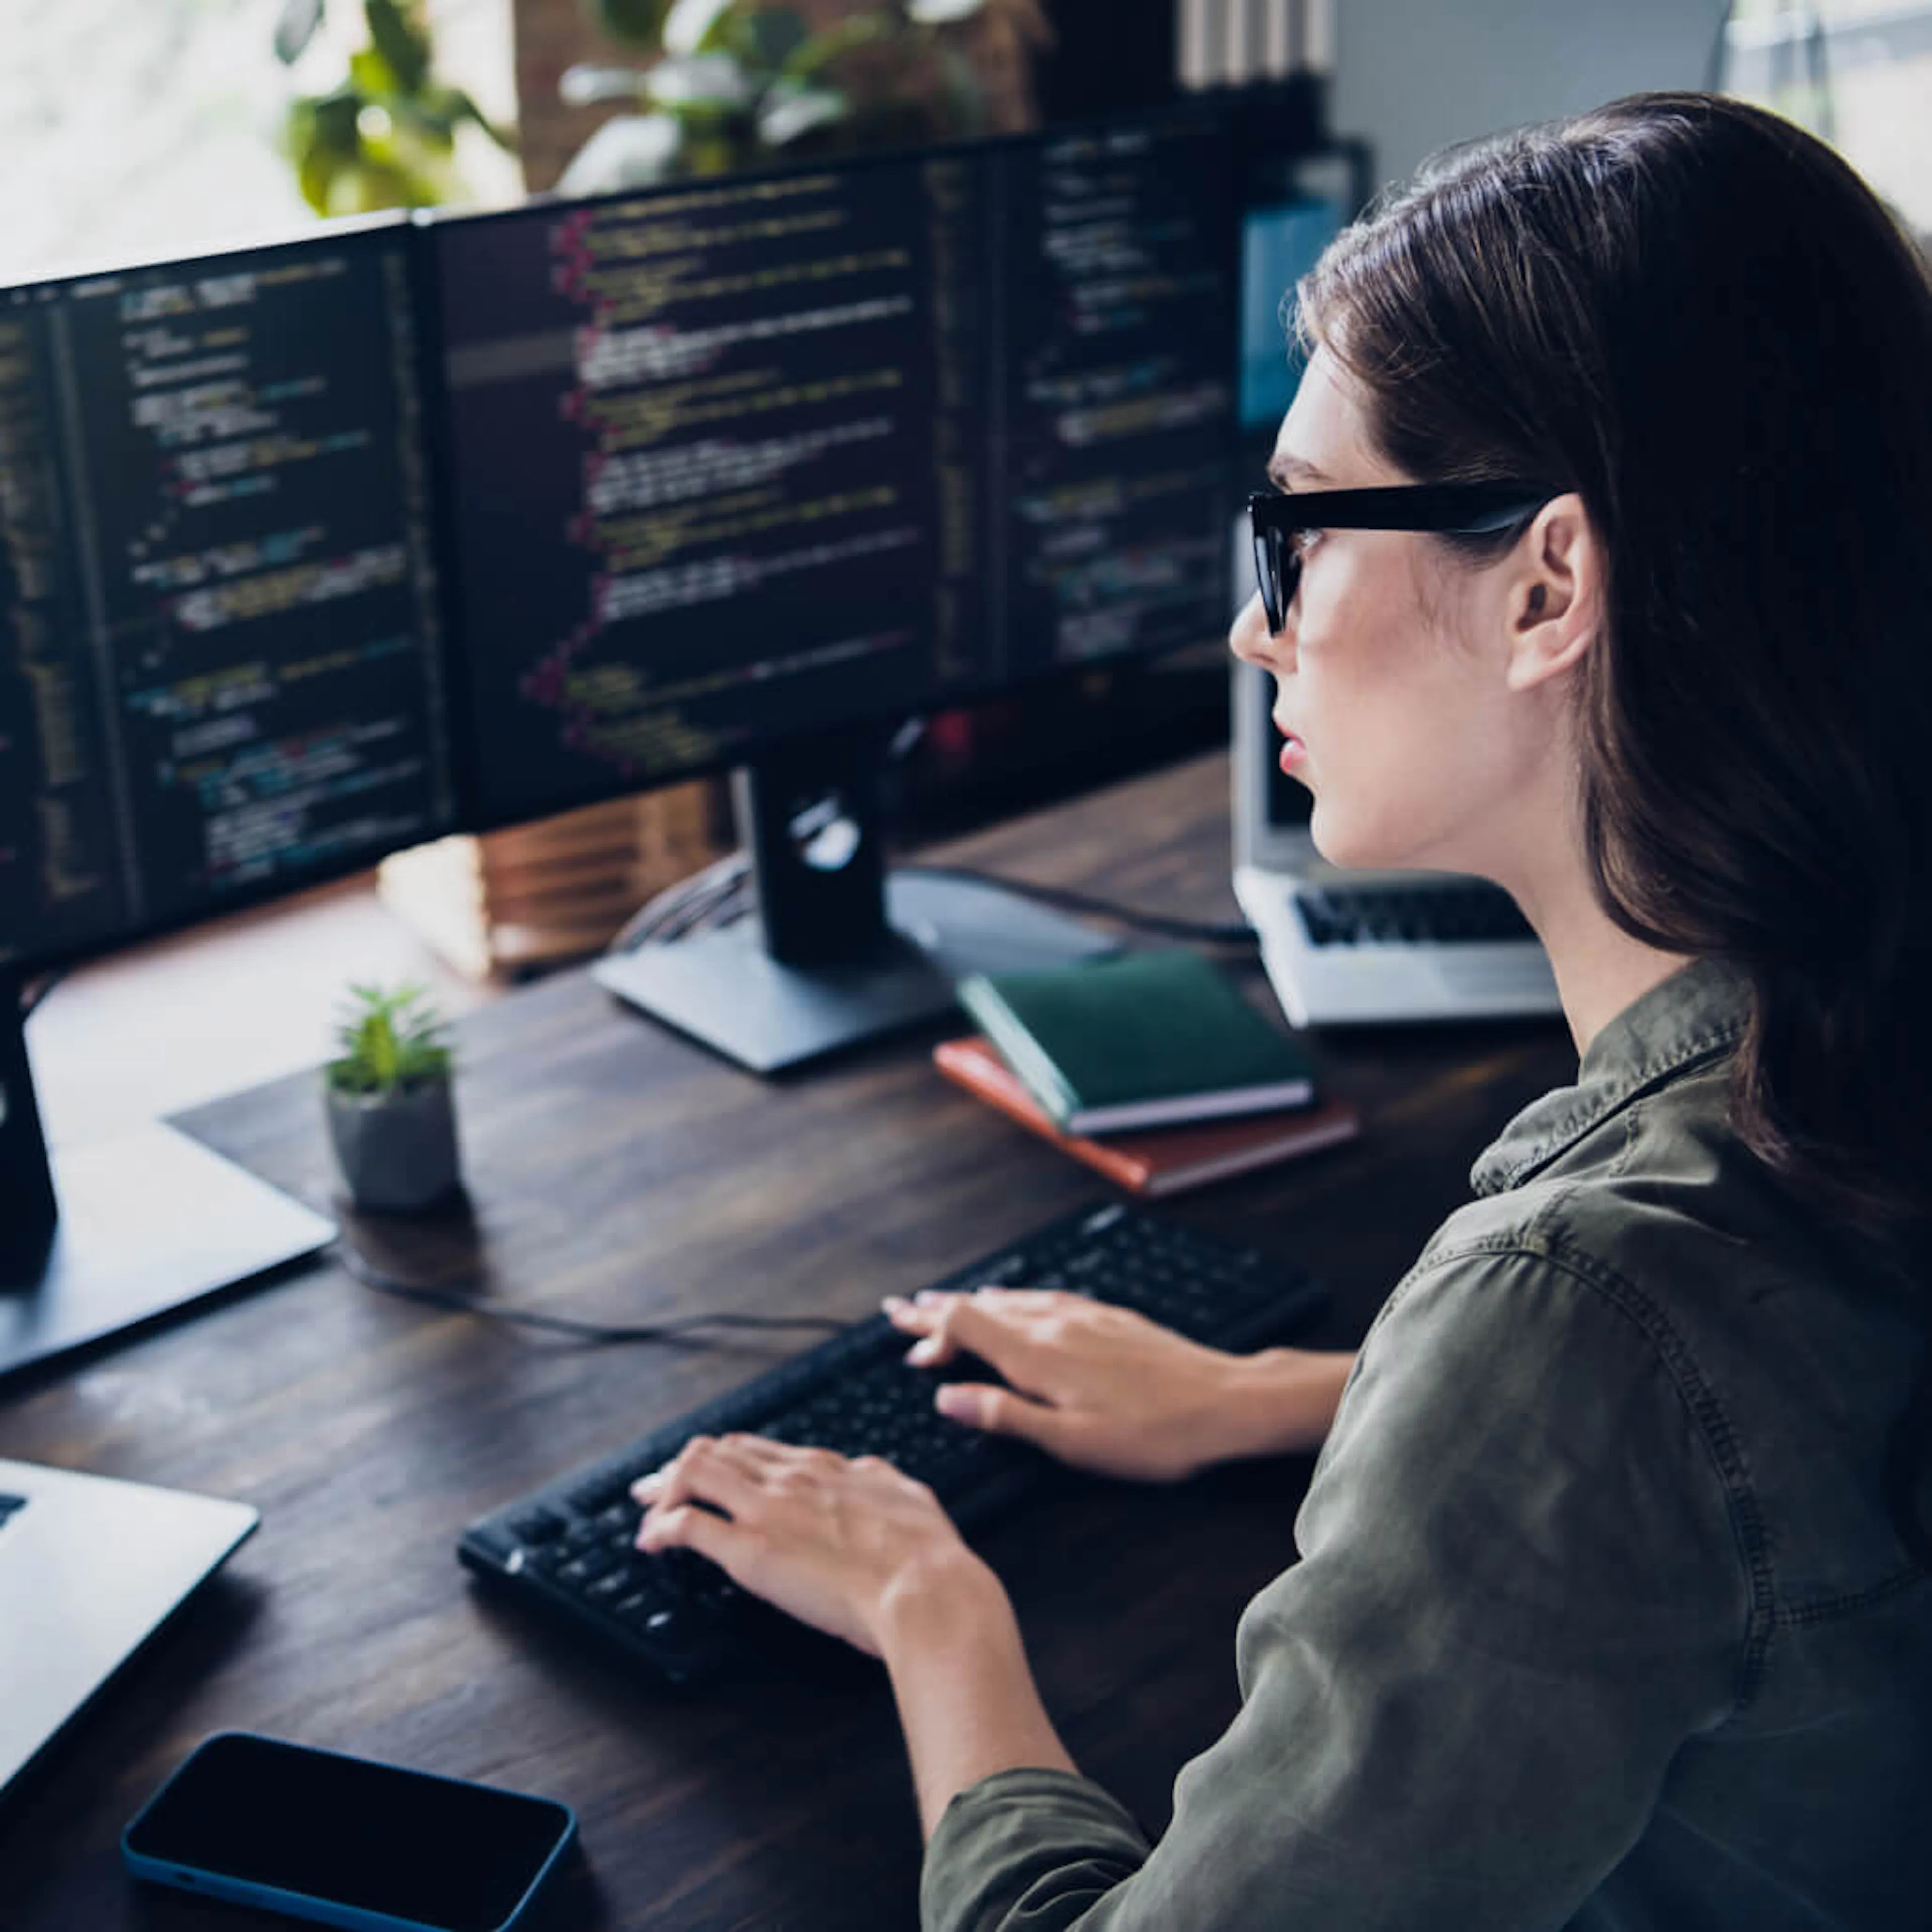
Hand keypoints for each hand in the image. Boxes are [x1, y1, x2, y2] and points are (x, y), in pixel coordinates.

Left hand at [632, 1435, 1002, 1656]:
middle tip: (656, 1487)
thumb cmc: (928, 1556)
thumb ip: (881, 1481)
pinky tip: (653, 1544)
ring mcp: (768, 1509)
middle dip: (681, 1468)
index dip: (726, 1457)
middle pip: (717, 1452)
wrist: (926, 1590)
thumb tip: (868, 1472)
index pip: (759, 1449)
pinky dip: (662, 1530)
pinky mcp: (749, 1549)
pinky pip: (688, 1526)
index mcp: (828, 1468)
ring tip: (647, 1511)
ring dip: (664, 1491)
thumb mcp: (910, 1497)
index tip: (710, 1470)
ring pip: (694, 1473)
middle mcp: (792, 1478)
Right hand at [885, 1287, 1342, 1481]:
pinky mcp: (1110, 1317)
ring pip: (1014, 1300)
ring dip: (974, 1304)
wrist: (1225, 1401)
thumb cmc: (1151, 1434)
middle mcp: (1055, 1323)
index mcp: (1037, 1355)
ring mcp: (1084, 1315)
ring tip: (947, 1305)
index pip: (966, 1324)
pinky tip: (1017, 1303)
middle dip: (940, 1309)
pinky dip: (1015, 1300)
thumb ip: (1005, 1415)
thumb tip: (947, 1397)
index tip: (900, 1329)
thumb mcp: (1070, 1441)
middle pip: (982, 1306)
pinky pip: (1046, 1298)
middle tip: (903, 1310)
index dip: (929, 1325)